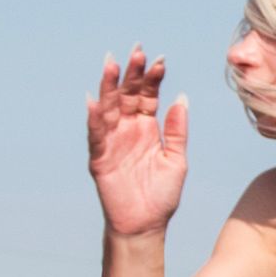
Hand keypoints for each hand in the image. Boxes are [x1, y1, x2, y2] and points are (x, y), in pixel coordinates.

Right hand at [88, 49, 193, 239]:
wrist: (145, 225)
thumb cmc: (161, 194)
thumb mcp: (176, 160)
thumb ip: (177, 131)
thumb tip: (181, 98)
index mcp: (148, 128)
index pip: (148, 96)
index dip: (153, 78)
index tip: (160, 59)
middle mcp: (128, 130)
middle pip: (128, 96)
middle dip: (132, 74)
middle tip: (137, 52)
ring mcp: (112, 141)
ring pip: (109, 108)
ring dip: (110, 87)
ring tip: (112, 64)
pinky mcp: (99, 157)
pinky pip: (96, 135)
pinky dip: (94, 118)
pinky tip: (94, 100)